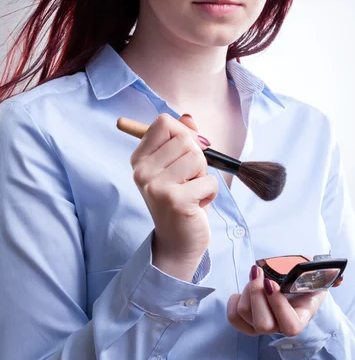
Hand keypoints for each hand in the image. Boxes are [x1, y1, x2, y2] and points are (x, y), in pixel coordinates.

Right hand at [130, 113, 218, 280]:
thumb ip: (182, 138)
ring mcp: (156, 186)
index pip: (164, 123)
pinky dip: (210, 193)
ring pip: (198, 158)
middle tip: (187, 180)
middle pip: (185, 139)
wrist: (177, 241)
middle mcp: (142, 171)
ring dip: (203, 175)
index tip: (184, 153)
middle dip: (197, 159)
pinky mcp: (175, 201)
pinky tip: (196, 205)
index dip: (183, 133)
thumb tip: (188, 117)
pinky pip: (210, 181)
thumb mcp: (176, 165)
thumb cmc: (179, 198)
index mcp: (139, 158)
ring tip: (191, 191)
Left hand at [227, 265, 339, 336]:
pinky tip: (241, 291)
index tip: (272, 281)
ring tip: (255, 277)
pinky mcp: (247, 321)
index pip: (289, 326)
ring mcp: (262, 325)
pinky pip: (233, 317)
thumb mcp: (317, 277)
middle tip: (259, 273)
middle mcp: (279, 327)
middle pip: (262, 323)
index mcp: (299, 318)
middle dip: (256, 293)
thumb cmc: (303, 281)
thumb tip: (339, 278)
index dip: (278, 304)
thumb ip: (329, 277)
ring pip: (245, 314)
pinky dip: (233, 301)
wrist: (291, 287)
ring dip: (247, 290)